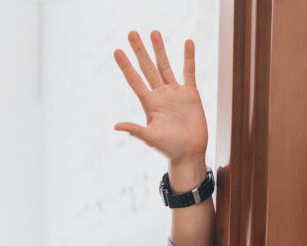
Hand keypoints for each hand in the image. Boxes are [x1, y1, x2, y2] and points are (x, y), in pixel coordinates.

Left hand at [114, 31, 207, 172]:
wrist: (189, 153)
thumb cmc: (168, 149)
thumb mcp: (150, 139)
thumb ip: (135, 130)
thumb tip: (116, 126)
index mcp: (149, 103)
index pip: (134, 79)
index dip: (125, 65)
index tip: (116, 50)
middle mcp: (160, 94)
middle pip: (147, 67)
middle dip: (139, 50)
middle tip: (131, 32)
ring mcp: (174, 93)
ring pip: (165, 65)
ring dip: (159, 49)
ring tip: (154, 32)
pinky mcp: (190, 94)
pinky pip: (189, 71)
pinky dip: (188, 57)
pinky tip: (187, 43)